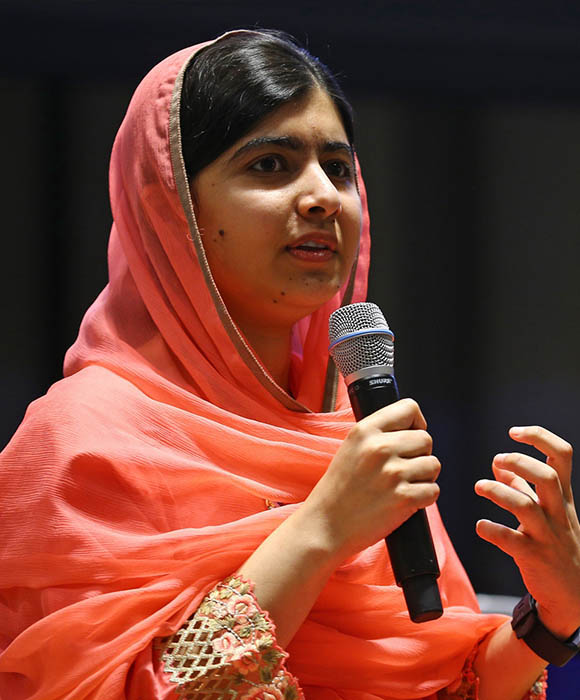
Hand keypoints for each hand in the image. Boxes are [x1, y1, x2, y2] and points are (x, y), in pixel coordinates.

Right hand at [304, 398, 440, 560]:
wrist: (326, 525)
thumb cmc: (339, 489)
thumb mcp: (350, 447)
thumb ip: (378, 434)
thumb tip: (413, 428)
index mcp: (365, 430)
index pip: (409, 408)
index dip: (417, 423)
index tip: (410, 437)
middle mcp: (379, 448)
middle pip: (426, 439)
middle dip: (420, 454)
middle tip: (404, 468)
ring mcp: (392, 474)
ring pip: (433, 464)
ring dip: (424, 477)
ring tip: (403, 485)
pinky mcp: (403, 499)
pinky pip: (434, 490)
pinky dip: (425, 497)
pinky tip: (406, 500)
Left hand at [475, 426, 579, 638]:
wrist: (575, 593)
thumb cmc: (557, 543)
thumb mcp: (547, 511)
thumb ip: (522, 486)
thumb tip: (498, 462)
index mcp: (562, 496)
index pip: (562, 455)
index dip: (539, 437)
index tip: (514, 432)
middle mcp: (558, 512)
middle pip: (547, 477)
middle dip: (520, 462)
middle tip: (497, 459)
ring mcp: (547, 535)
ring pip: (526, 507)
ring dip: (499, 492)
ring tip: (479, 486)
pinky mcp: (534, 557)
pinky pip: (512, 541)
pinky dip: (492, 530)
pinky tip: (480, 526)